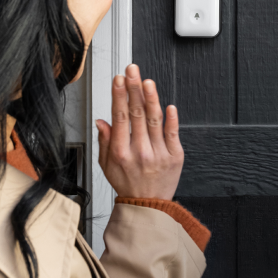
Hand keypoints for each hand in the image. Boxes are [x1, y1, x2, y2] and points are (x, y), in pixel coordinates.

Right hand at [96, 64, 183, 199]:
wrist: (148, 206)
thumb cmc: (127, 183)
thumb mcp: (107, 166)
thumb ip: (104, 141)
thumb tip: (102, 120)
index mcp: (120, 152)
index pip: (119, 117)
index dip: (119, 96)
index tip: (119, 80)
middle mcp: (139, 152)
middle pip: (136, 114)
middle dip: (133, 89)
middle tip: (132, 71)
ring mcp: (158, 153)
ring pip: (154, 120)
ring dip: (151, 98)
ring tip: (147, 81)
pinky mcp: (175, 156)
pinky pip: (173, 133)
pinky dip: (171, 119)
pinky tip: (169, 105)